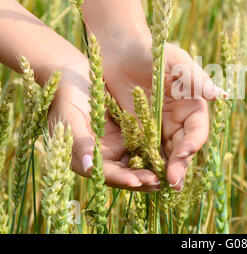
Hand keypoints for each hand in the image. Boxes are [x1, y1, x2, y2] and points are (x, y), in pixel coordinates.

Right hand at [48, 58, 161, 191]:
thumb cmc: (64, 98)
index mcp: (85, 159)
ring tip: (168, 173)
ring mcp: (116, 145)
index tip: (137, 181)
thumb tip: (89, 166)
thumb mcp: (69, 118)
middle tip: (160, 182)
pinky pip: (143, 144)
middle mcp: (102, 156)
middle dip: (141, 179)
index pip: (105, 174)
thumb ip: (79, 142)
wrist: (72, 77)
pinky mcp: (128, 133)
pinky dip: (153, 151)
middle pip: (124, 173)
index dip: (121, 179)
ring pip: (136, 162)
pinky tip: (168, 153)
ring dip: (150, 168)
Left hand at [100, 30, 221, 190]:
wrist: (120, 49)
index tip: (183, 153)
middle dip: (179, 165)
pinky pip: (144, 150)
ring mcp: (158, 127)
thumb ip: (195, 78)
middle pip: (183, 148)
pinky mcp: (139, 130)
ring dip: (165, 170)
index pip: (197, 130)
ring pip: (166, 154)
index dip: (193, 143)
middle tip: (172, 182)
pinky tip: (141, 175)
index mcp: (192, 105)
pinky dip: (145, 163)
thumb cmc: (151, 50)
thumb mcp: (174, 61)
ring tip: (160, 186)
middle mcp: (178, 119)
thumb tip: (220, 95)